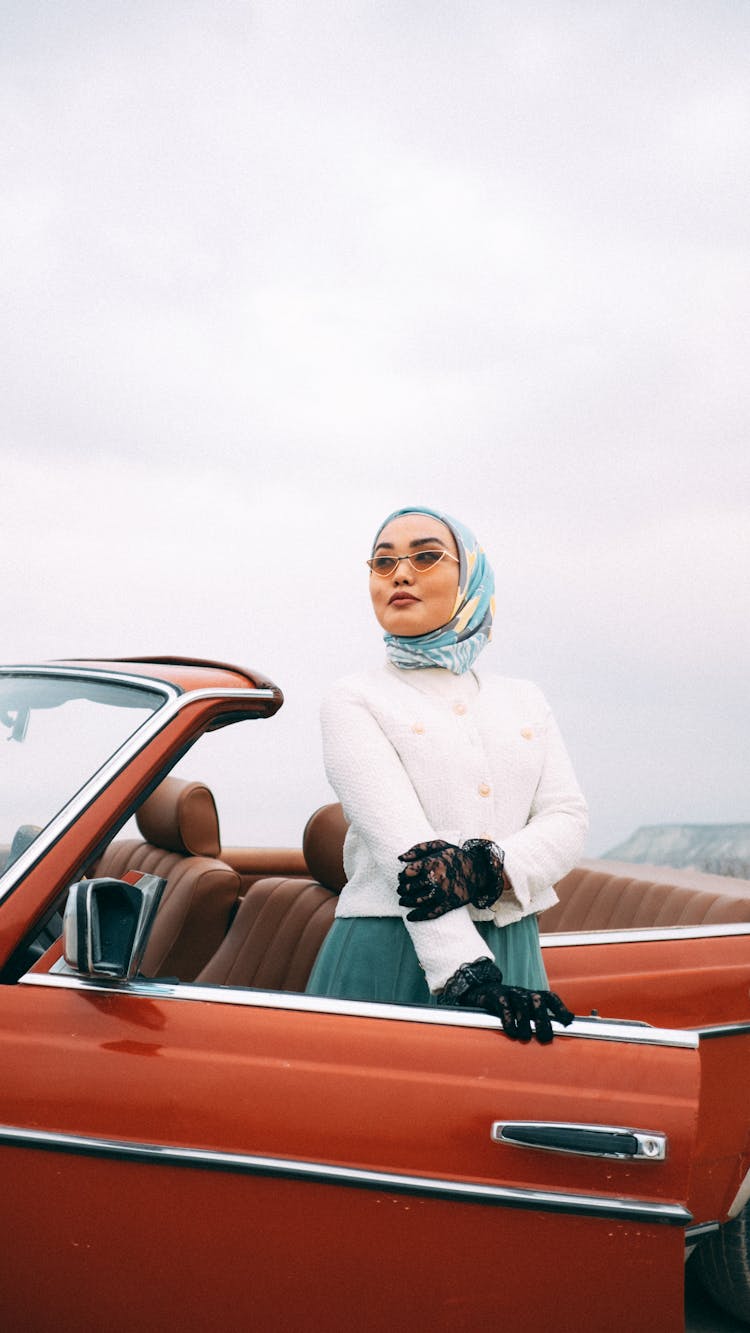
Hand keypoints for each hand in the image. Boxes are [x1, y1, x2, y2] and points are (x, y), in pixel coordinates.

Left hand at [397, 839, 503, 920]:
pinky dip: (418, 916)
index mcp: (433, 863)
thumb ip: (418, 849)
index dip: (402, 876)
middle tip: (400, 891)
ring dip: (406, 902)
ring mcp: (443, 893)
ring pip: (418, 901)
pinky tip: (410, 917)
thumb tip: (400, 858)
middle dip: (402, 890)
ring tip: (402, 901)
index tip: (401, 877)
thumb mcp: (439, 845)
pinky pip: (431, 913)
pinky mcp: (449, 904)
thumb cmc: (455, 856)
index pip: (407, 873)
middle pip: (410, 888)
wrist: (478, 869)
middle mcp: (437, 878)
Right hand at [437, 958, 574, 1043]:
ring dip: (525, 1022)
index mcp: (532, 995)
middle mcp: (523, 993)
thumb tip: (556, 1035)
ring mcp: (509, 993)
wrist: (479, 991)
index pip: (550, 998)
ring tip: (525, 1037)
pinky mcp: (495, 995)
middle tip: (545, 1038)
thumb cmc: (506, 1006)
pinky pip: (503, 1006)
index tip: (568, 1021)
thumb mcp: (522, 1011)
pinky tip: (510, 1031)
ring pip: (522, 1004)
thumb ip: (537, 1021)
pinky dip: (508, 1019)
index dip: (560, 1008)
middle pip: (538, 1001)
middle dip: (543, 1020)